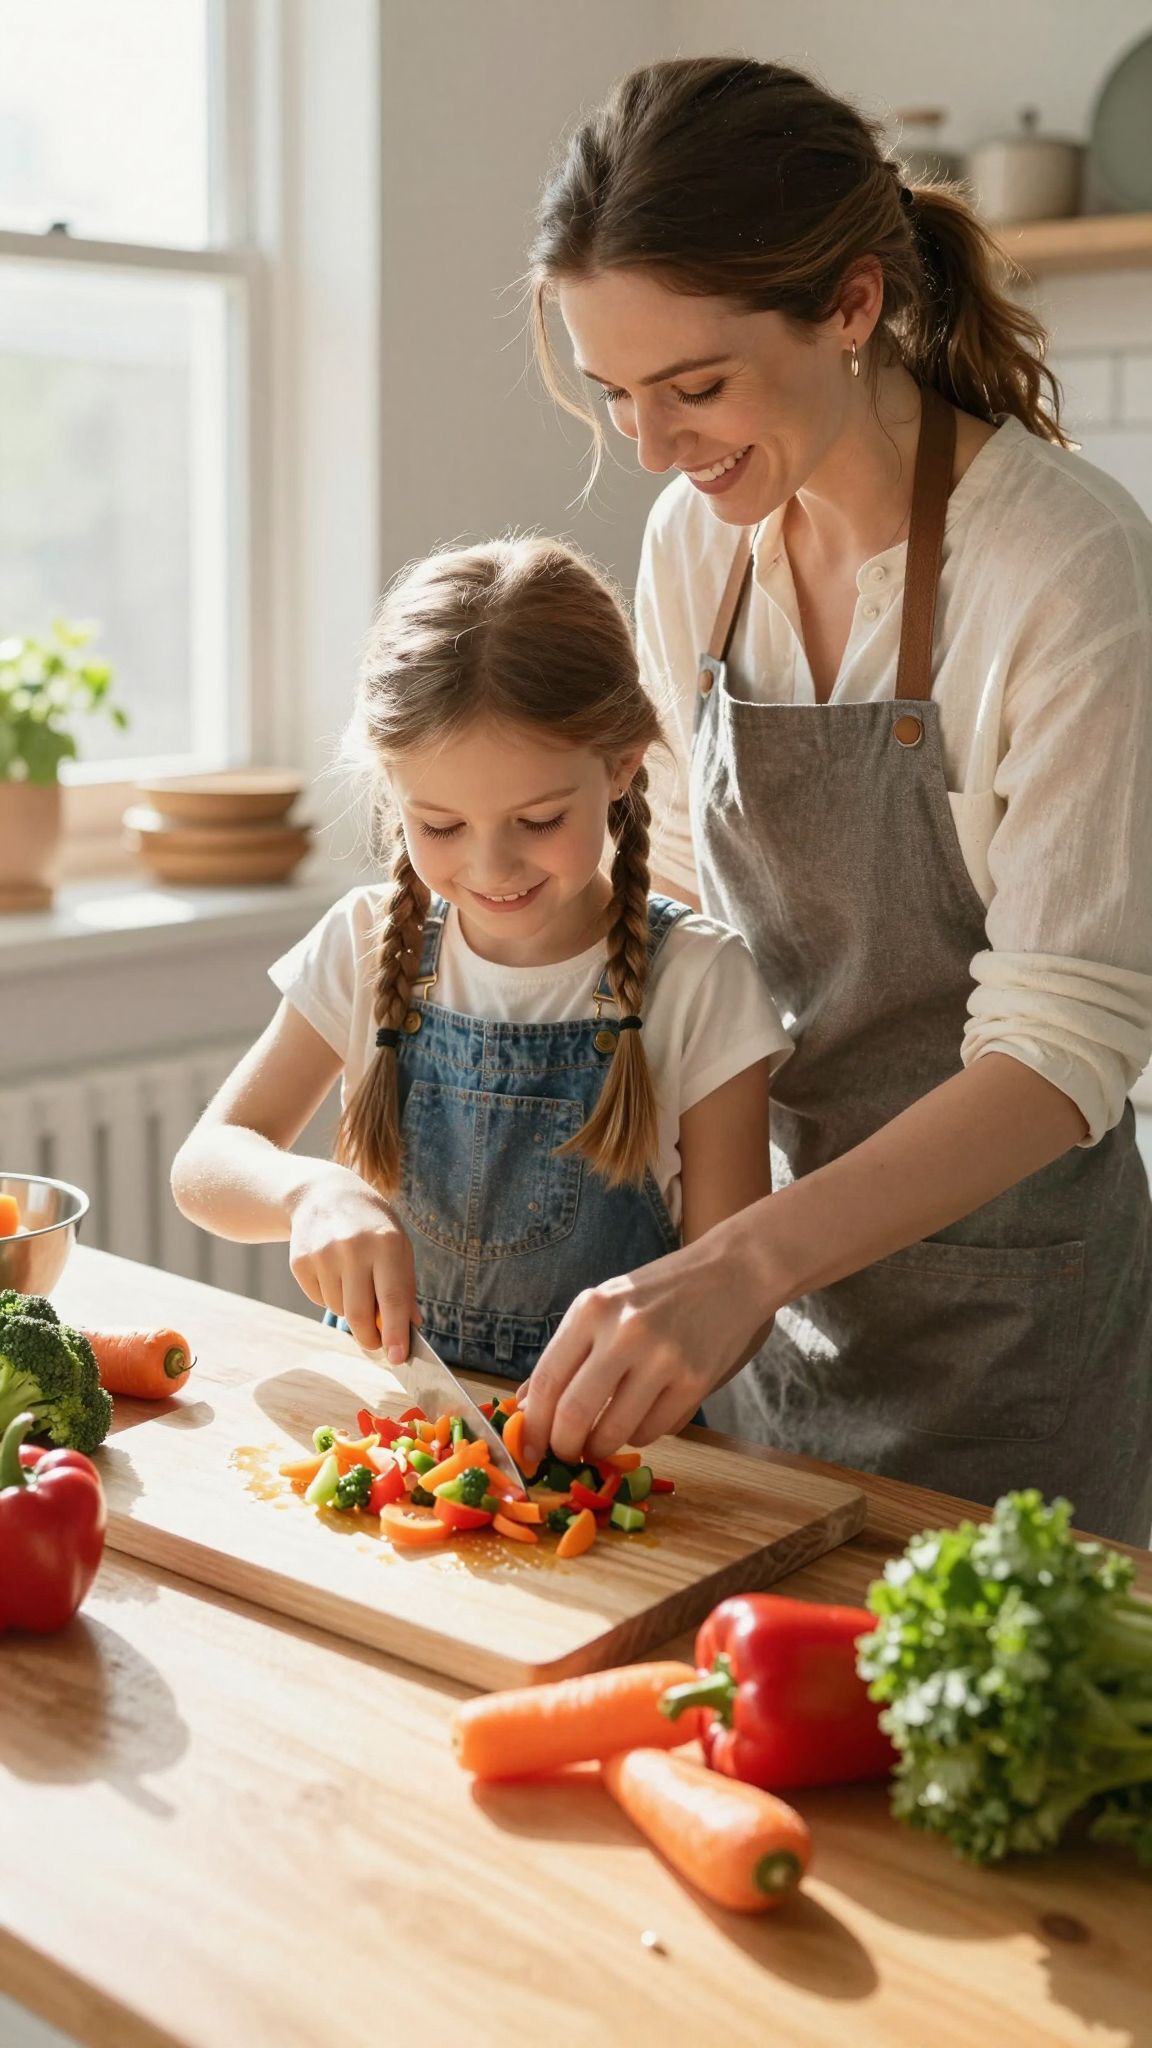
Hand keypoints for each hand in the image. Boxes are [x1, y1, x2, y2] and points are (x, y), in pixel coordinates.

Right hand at [287, 1165, 418, 1359]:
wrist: (323, 1194)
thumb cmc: (371, 1224)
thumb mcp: (398, 1244)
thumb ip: (405, 1286)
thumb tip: (411, 1326)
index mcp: (386, 1243)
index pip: (392, 1298)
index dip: (395, 1333)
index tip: (398, 1358)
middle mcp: (353, 1248)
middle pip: (359, 1315)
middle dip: (370, 1339)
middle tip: (376, 1344)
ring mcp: (323, 1254)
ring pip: (338, 1310)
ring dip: (349, 1309)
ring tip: (354, 1281)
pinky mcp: (300, 1262)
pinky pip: (319, 1299)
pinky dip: (329, 1295)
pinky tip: (333, 1270)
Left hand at [520, 1221, 770, 1468]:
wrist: (731, 1273)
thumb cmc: (658, 1292)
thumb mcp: (603, 1306)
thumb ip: (566, 1354)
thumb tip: (526, 1408)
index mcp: (592, 1309)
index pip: (546, 1381)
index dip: (533, 1426)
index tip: (530, 1449)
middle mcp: (624, 1332)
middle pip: (574, 1413)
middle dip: (563, 1446)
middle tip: (564, 1455)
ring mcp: (663, 1358)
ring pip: (614, 1431)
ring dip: (601, 1449)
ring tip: (600, 1443)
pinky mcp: (695, 1381)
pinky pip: (654, 1432)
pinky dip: (639, 1437)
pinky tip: (640, 1419)